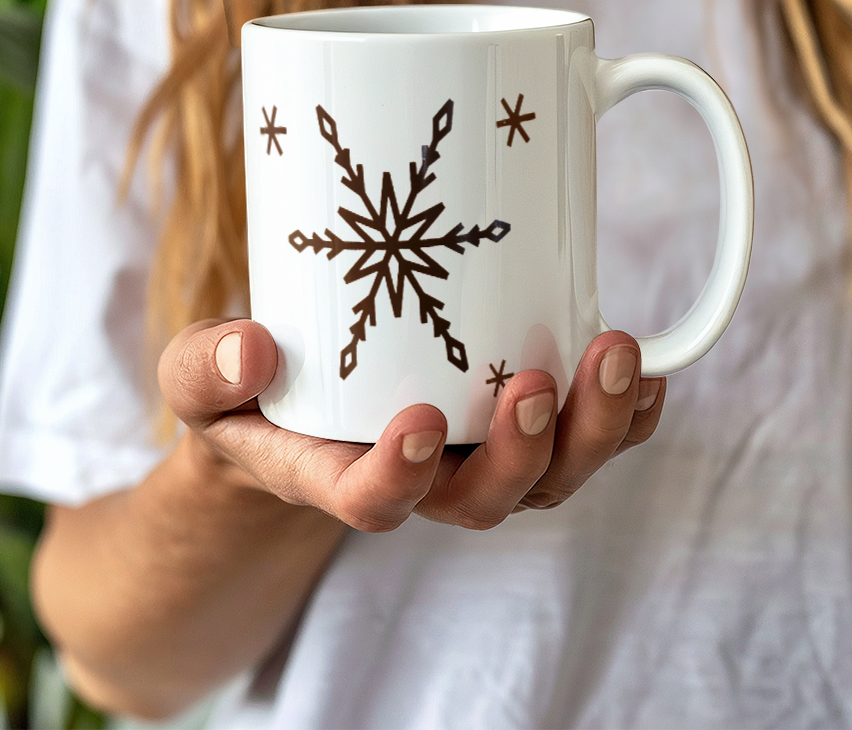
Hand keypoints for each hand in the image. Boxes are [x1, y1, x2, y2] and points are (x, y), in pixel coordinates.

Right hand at [159, 320, 665, 531]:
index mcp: (336, 474)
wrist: (297, 408)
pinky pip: (582, 443)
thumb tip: (251, 346)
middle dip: (523, 452)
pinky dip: (625, 420)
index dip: (400, 480)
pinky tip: (650, 377)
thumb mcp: (201, 377)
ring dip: (590, 428)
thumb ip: (204, 367)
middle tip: (535, 382)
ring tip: (615, 357)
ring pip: (548, 477)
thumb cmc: (250, 397)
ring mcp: (474, 457)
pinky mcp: (511, 425)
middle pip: (486, 501)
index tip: (419, 421)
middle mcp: (420, 480)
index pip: (371, 505)